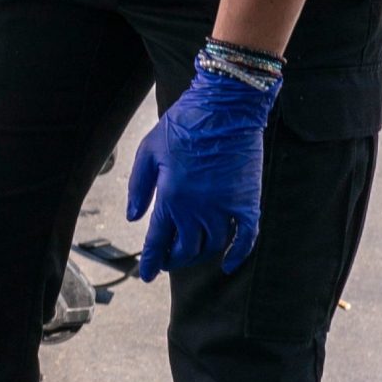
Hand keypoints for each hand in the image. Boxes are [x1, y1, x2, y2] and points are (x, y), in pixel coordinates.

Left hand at [126, 65, 277, 280]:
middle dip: (173, 260)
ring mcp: (225, 206)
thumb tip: (133, 218)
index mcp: (170, 198)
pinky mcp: (248, 201)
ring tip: (190, 254)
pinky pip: (246, 237)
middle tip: (167, 260)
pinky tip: (229, 263)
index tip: (147, 275)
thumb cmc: (182, 124)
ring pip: (212, 246)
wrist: (225, 106)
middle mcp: (197, 209)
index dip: (151, 262)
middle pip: (185, 249)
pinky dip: (238, 254)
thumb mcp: (148, 152)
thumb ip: (138, 187)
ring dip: (200, 256)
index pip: (157, 242)